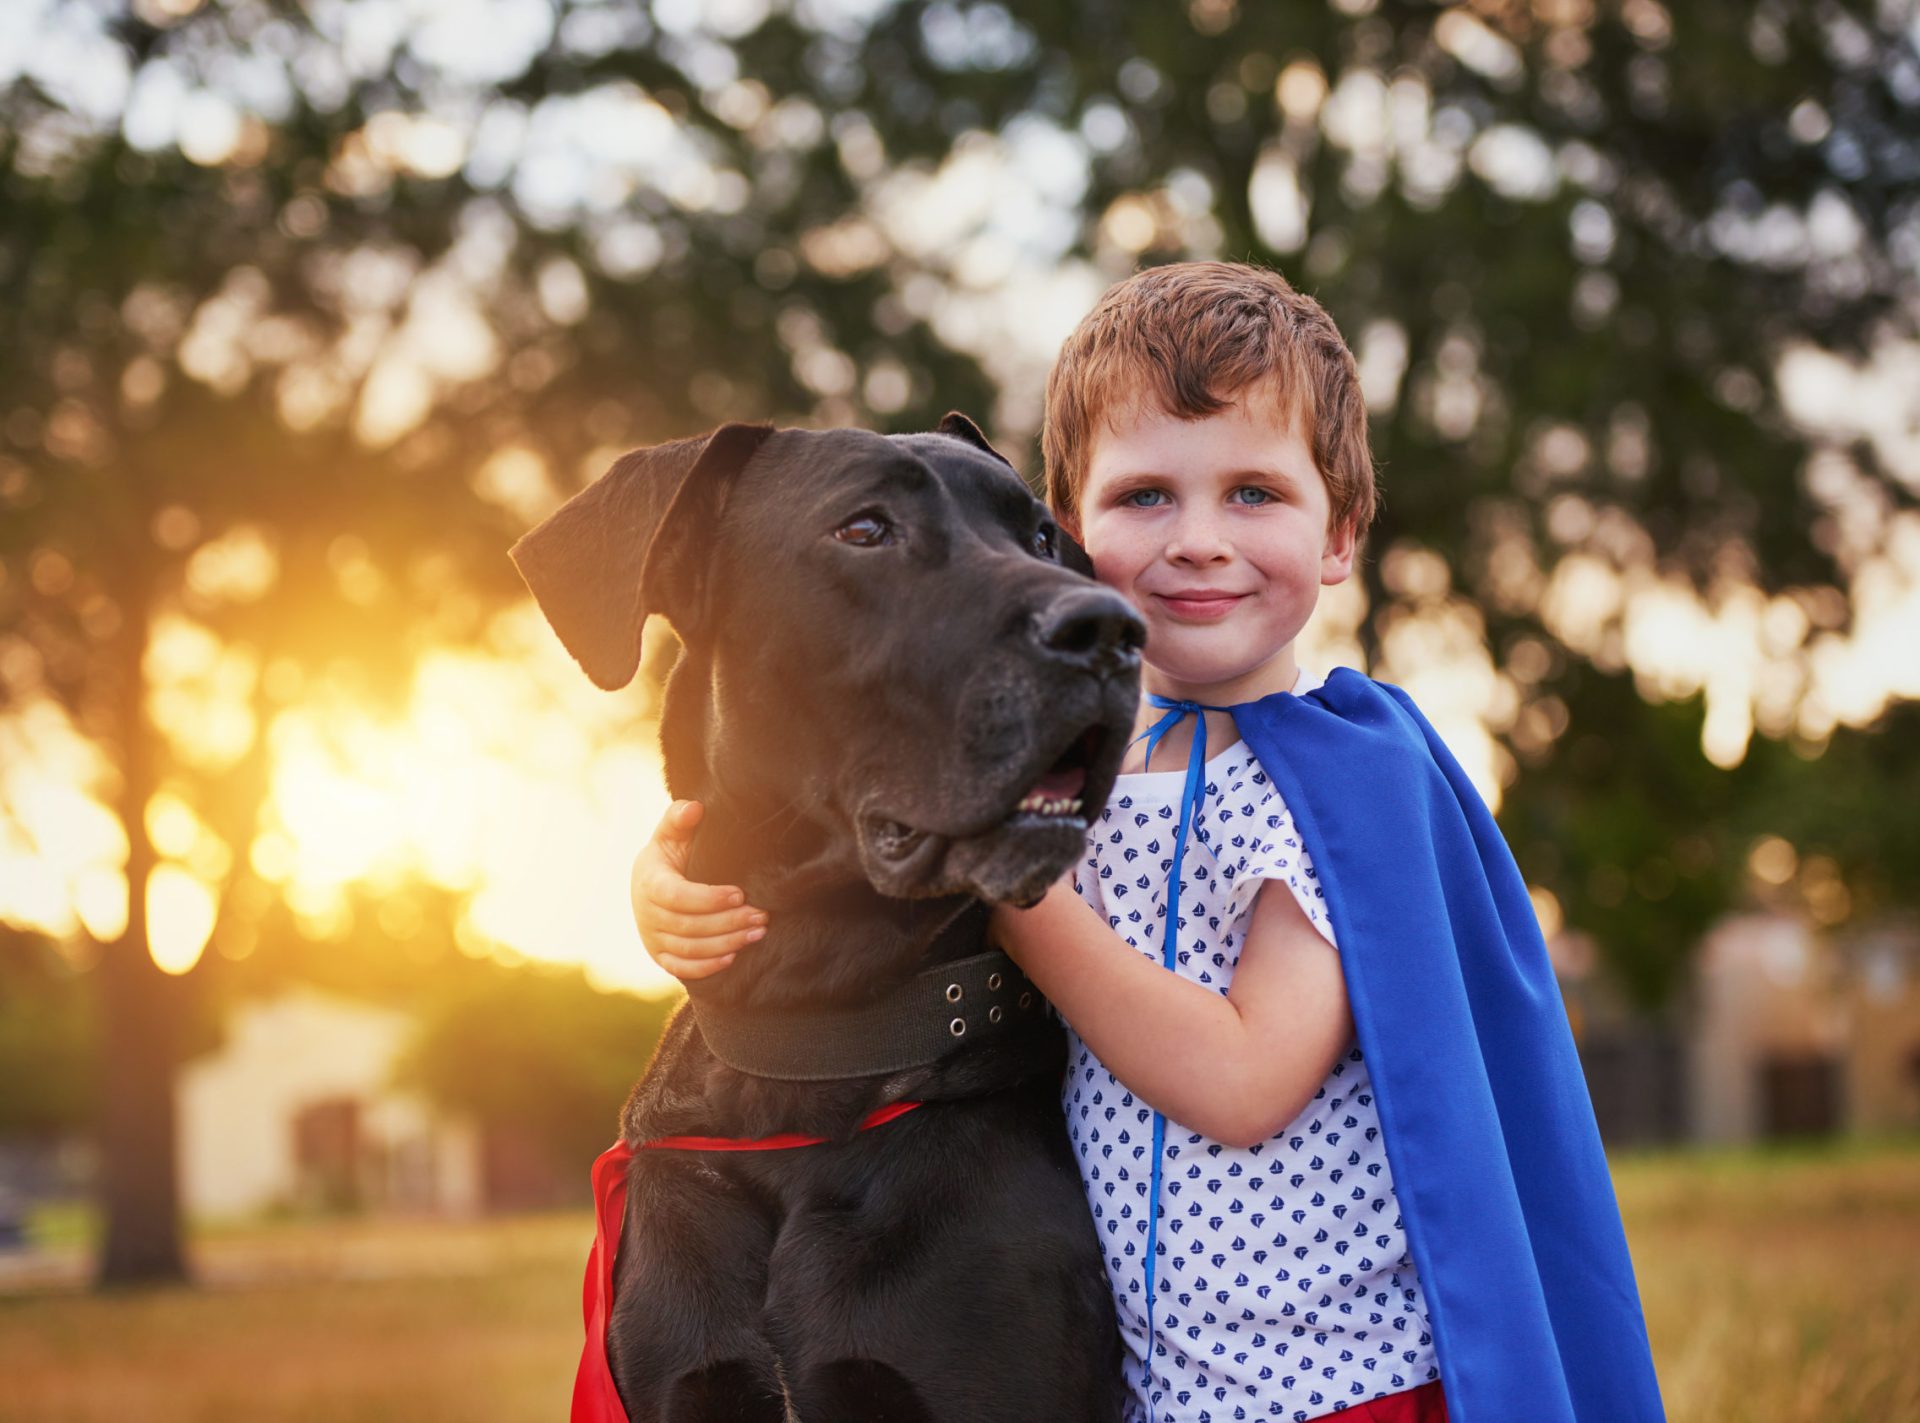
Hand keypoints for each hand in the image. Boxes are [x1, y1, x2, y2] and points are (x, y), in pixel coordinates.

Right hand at [630, 800, 767, 979]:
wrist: (649, 884)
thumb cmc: (669, 855)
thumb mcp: (670, 834)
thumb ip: (678, 818)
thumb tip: (693, 808)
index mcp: (649, 882)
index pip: (676, 897)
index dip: (708, 898)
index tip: (740, 892)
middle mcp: (646, 914)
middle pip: (688, 926)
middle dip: (729, 922)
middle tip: (762, 916)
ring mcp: (651, 938)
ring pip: (689, 949)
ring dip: (726, 943)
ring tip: (758, 932)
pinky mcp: (660, 956)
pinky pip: (681, 968)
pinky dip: (707, 966)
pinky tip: (734, 956)